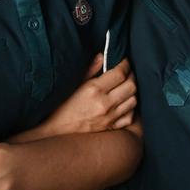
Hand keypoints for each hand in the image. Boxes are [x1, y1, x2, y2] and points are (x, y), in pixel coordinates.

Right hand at [22, 56, 136, 140]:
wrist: (56, 131)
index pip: (120, 73)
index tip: (123, 61)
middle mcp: (105, 104)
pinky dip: (130, 108)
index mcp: (95, 90)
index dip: (125, 64)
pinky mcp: (111, 128)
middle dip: (131, 76)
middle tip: (125, 72)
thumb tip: (102, 57)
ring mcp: (110, 118)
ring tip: (124, 86)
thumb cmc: (61, 106)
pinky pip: (130, 116)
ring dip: (131, 91)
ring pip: (133, 100)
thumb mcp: (73, 84)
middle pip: (131, 86)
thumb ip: (90, 70)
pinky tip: (122, 103)